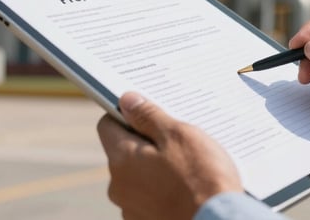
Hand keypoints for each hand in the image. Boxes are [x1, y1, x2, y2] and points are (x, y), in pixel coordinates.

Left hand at [96, 92, 242, 219]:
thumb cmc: (201, 179)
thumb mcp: (178, 136)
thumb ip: (149, 116)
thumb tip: (126, 100)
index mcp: (121, 159)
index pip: (108, 125)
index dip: (126, 114)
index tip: (149, 112)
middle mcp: (118, 187)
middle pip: (123, 151)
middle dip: (146, 142)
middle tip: (177, 140)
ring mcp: (131, 208)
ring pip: (137, 175)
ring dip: (155, 167)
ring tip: (187, 167)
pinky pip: (149, 197)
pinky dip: (162, 189)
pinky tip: (186, 187)